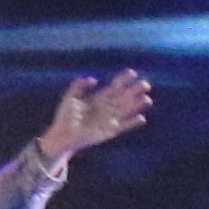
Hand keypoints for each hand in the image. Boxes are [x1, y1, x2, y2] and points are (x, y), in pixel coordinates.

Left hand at [36, 67, 156, 165]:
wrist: (61, 136)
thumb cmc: (65, 117)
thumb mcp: (70, 98)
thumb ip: (78, 86)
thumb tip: (94, 79)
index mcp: (98, 99)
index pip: (114, 87)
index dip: (123, 80)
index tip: (132, 72)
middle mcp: (106, 108)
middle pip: (123, 97)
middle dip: (134, 91)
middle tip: (146, 84)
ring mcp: (109, 119)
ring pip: (126, 110)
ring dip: (136, 105)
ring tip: (147, 99)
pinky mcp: (109, 131)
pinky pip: (123, 127)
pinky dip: (131, 123)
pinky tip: (141, 118)